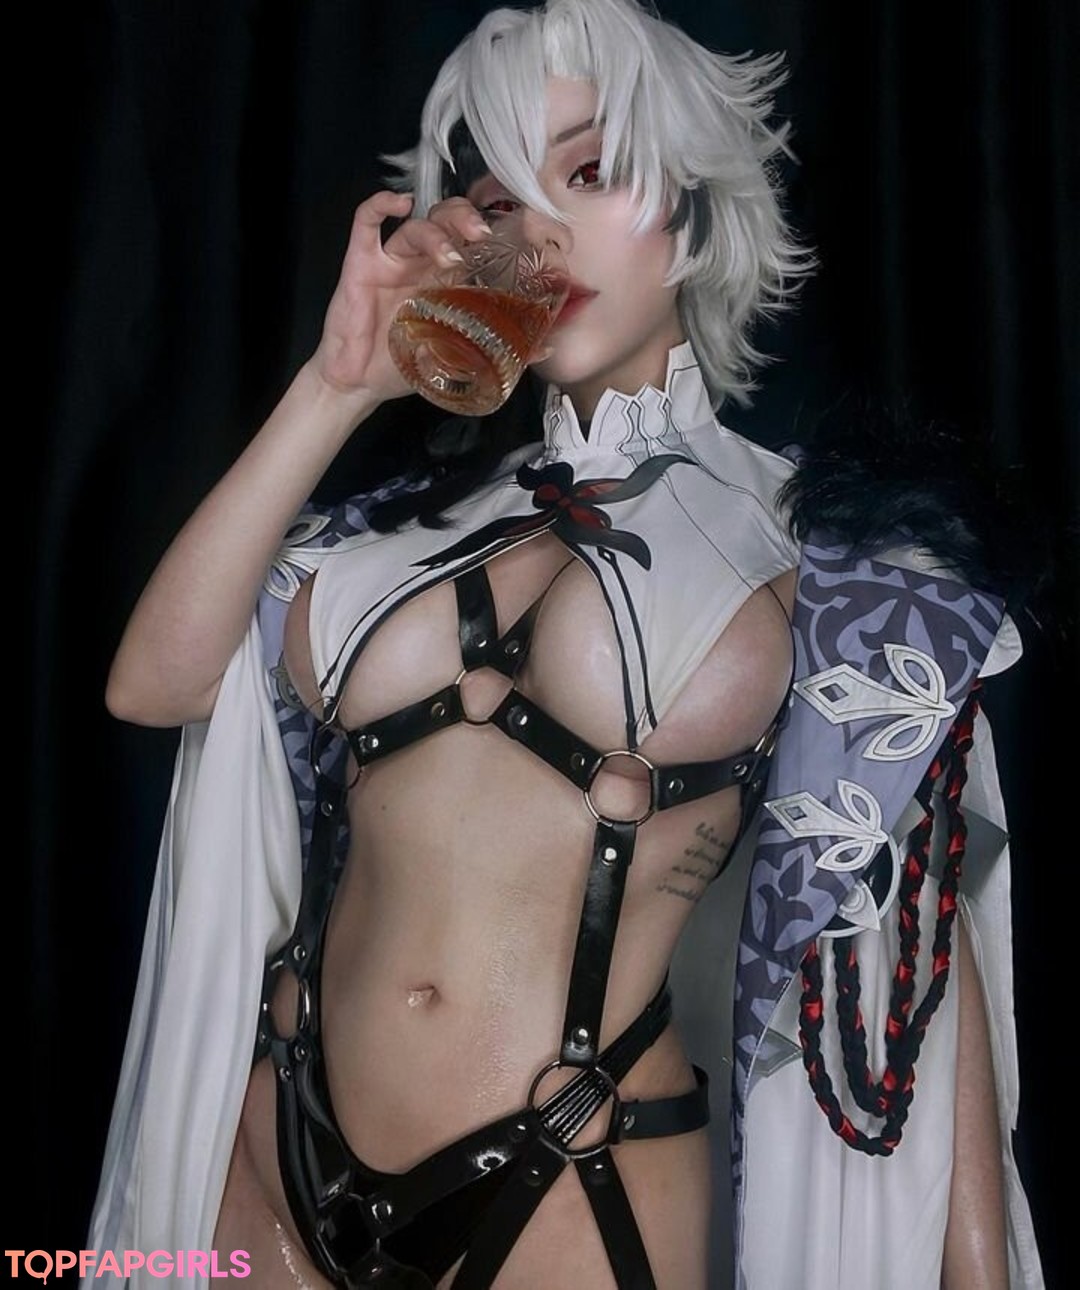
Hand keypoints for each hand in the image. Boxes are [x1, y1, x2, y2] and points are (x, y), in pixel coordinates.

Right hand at [311, 191, 492, 403]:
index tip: (507, 241)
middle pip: (446, 222)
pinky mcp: (362, 263)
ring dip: (436, 234)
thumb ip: (497, 348)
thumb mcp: (459, 359)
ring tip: (451, 256)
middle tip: (482, 235)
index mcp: (445, 281)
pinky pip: (366, 222)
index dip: (488, 233)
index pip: (469, 241)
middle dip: (465, 220)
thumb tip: (545, 350)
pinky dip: (381, 204)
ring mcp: (391, 261)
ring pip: (416, 226)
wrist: (359, 383)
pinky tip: (399, 202)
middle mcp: (421, 265)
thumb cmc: (402, 367)